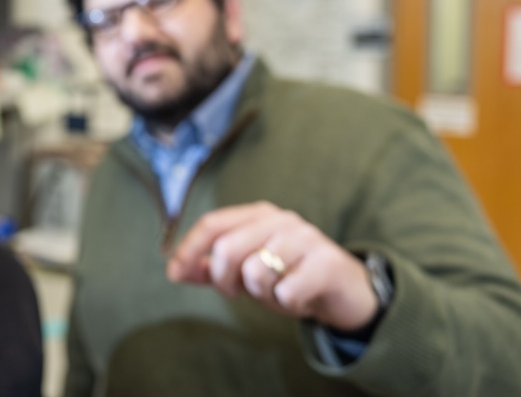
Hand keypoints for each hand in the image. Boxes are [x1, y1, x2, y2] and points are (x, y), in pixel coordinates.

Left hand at [166, 201, 378, 331]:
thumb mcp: (248, 271)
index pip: (213, 223)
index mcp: (258, 215)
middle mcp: (280, 219)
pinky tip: (299, 299)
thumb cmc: (290, 276)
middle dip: (224, 280)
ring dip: (261, 295)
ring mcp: (306, 238)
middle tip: (237, 292)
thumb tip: (174, 269)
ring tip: (278, 292)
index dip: (189, 248)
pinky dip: (287, 304)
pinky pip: (286, 292)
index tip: (173, 273)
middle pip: (227, 248)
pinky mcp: (327, 262)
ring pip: (255, 273)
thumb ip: (211, 269)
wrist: (346, 291)